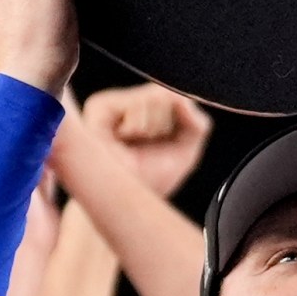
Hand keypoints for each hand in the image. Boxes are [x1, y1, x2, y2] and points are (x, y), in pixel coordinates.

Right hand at [83, 83, 212, 197]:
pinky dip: (137, 126)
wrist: (124, 201)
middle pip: (168, 94)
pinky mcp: (100, 106)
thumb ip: (196, 122)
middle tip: (145, 146)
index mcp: (150, 110)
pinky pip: (137, 104)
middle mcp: (130, 102)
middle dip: (165, 126)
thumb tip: (181, 99)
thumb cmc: (152, 178)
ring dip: (151, 128)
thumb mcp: (187, 150)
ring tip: (133, 145)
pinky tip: (122, 140)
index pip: (179, 97)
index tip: (163, 143)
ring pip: (155, 97)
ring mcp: (114, 102)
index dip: (180, 123)